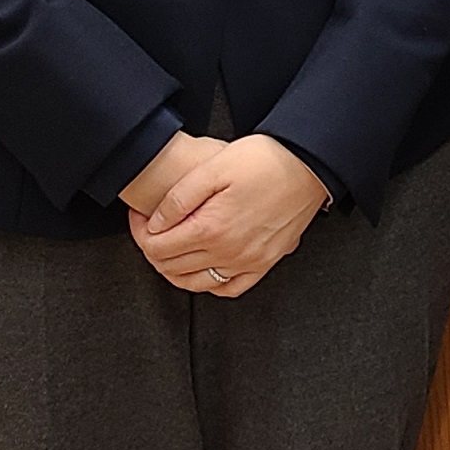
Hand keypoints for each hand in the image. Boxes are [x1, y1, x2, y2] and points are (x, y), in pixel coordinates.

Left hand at [131, 134, 333, 298]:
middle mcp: (228, 253)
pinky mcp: (266, 263)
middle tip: (150, 228)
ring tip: (171, 248)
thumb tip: (154, 223)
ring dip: (174, 270)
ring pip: (196, 284)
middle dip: (152, 248)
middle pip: (171, 267)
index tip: (140, 216)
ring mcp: (248, 262)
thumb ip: (179, 198)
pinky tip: (205, 269)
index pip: (157, 247)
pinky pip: (229, 289)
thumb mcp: (214, 166)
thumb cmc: (265, 160)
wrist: (310, 164)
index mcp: (211, 229)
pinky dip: (210, 285)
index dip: (139, 232)